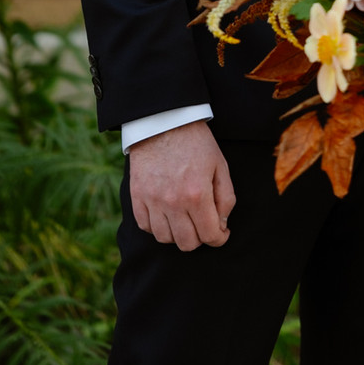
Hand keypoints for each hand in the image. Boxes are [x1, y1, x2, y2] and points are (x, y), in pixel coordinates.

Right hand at [128, 121, 234, 251]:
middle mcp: (173, 202)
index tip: (222, 233)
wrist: (165, 121)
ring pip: (166, 239)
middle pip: (187, 244)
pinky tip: (167, 215)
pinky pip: (146, 227)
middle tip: (204, 225)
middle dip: (201, 239)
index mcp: (197, 194)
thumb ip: (226, 197)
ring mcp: (152, 201)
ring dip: (178, 234)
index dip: (220, 238)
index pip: (210, 235)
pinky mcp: (137, 196)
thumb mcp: (220, 165)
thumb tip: (222, 224)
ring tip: (186, 219)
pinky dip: (158, 227)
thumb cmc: (196, 142)